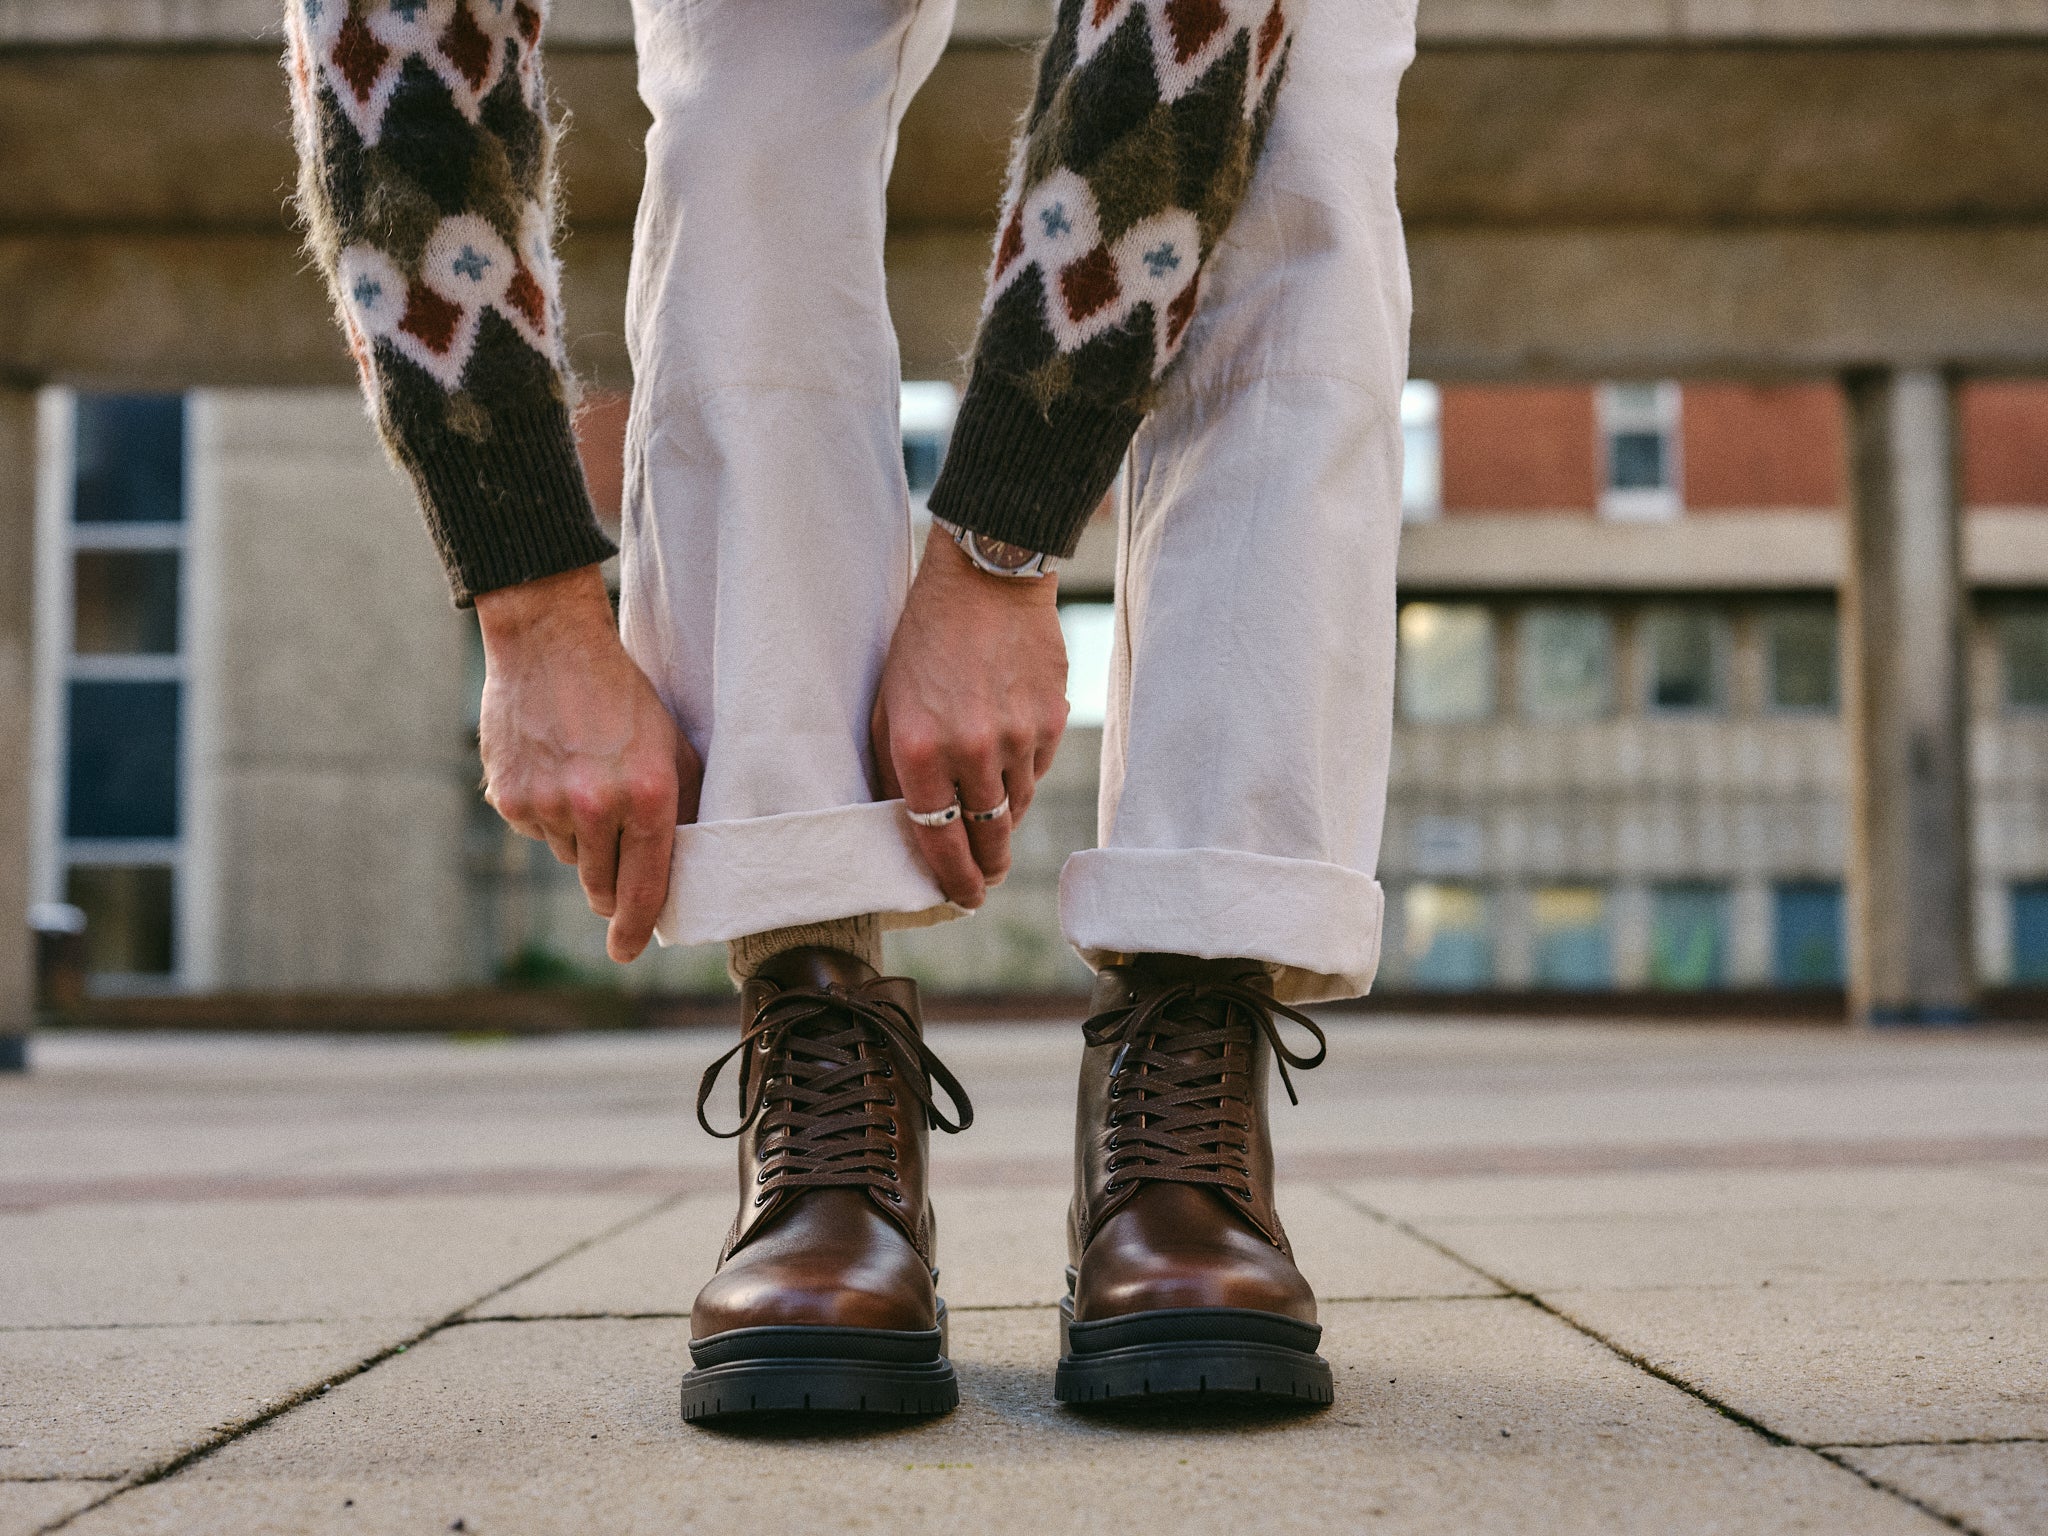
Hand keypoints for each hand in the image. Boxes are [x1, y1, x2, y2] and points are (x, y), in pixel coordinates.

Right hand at [475, 565, 701, 962]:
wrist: (550, 644)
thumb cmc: (622, 695)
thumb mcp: (672, 745)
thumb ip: (682, 805)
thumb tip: (685, 866)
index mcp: (647, 796)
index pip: (645, 886)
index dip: (636, 926)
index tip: (627, 951)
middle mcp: (596, 807)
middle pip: (601, 884)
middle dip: (609, 884)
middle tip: (611, 856)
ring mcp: (548, 804)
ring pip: (568, 857)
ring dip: (579, 838)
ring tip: (584, 781)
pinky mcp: (510, 797)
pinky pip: (536, 832)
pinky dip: (546, 814)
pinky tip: (554, 770)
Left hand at [873, 525, 1069, 907]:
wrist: (987, 580)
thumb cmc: (925, 639)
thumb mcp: (888, 703)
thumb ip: (894, 767)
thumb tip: (904, 822)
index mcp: (921, 749)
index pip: (939, 839)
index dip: (951, 880)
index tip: (960, 899)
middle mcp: (972, 751)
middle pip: (987, 838)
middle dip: (985, 867)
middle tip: (983, 880)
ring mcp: (1018, 737)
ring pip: (1016, 809)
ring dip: (1002, 819)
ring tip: (990, 809)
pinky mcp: (1051, 720)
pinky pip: (1037, 771)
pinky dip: (1023, 775)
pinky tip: (1009, 754)